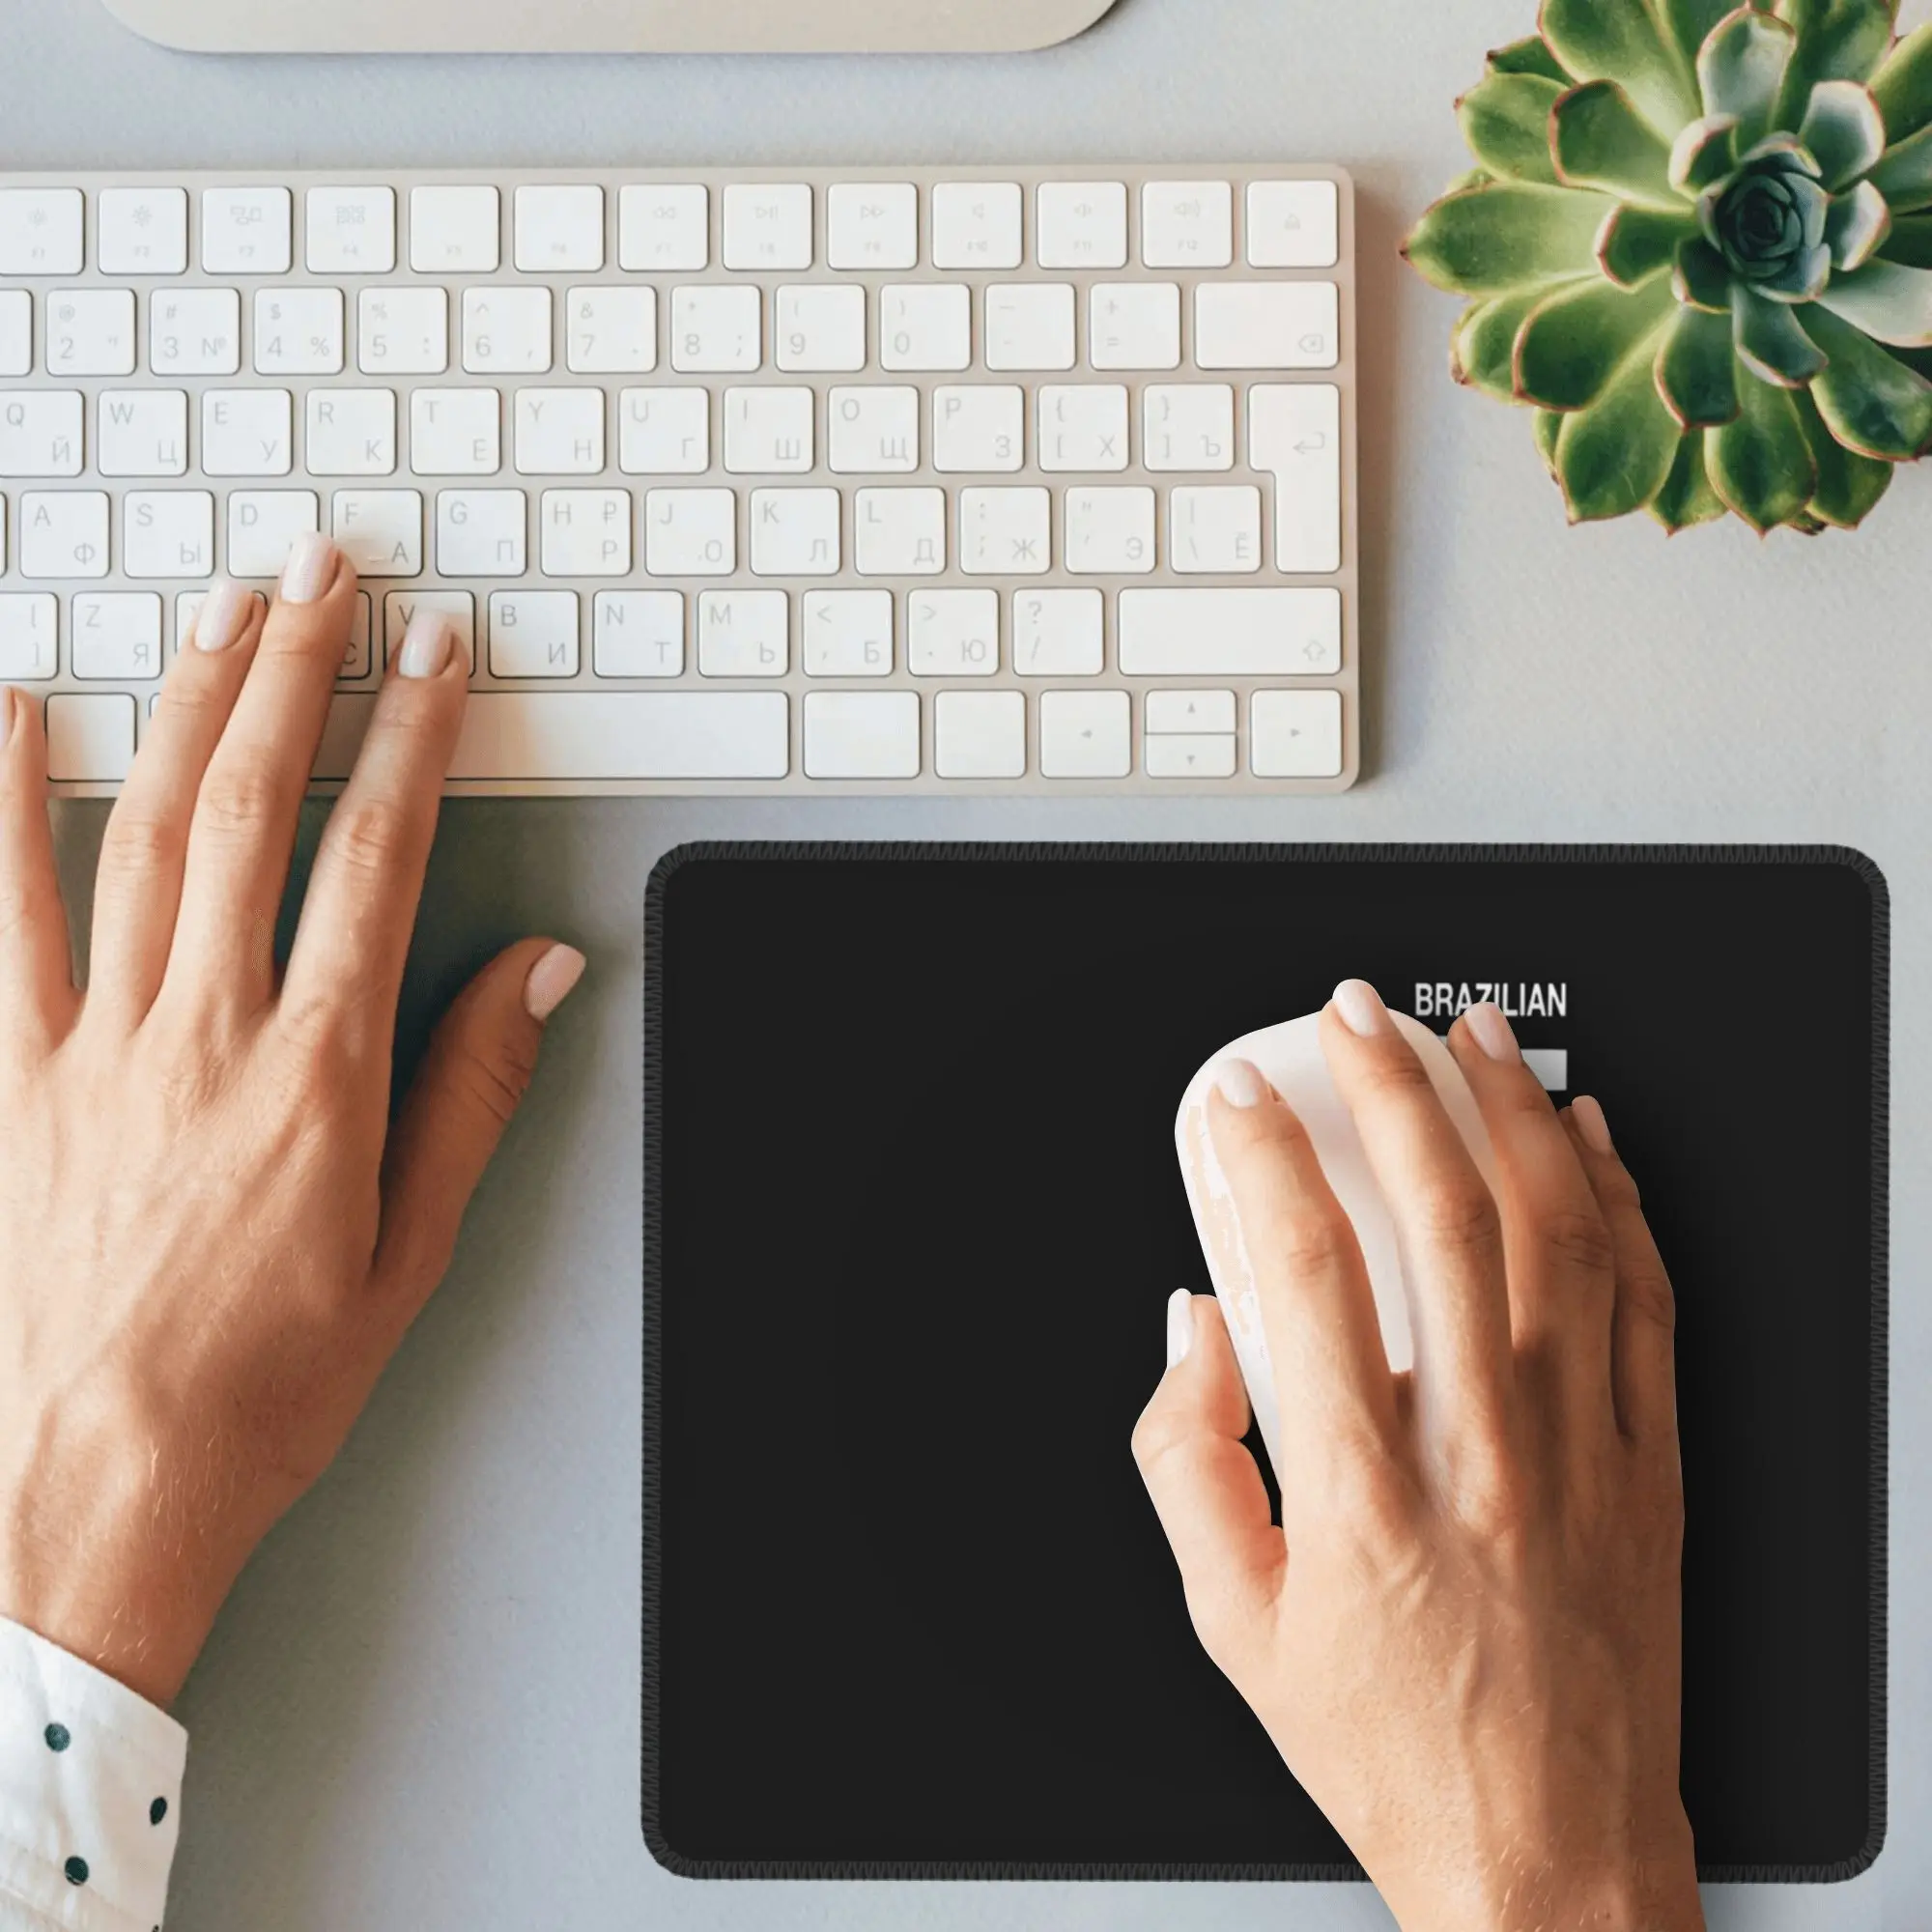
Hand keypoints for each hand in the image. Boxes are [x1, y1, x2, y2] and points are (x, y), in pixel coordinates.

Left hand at [0, 537, 583, 1707]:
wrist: (92, 1486)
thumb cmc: (262, 1382)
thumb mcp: (411, 1248)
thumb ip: (472, 1089)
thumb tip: (538, 972)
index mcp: (316, 1075)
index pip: (379, 859)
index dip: (415, 739)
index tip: (437, 655)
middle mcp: (203, 1035)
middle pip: (253, 810)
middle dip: (297, 673)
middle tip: (327, 575)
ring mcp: (95, 1045)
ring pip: (141, 834)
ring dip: (187, 708)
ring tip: (222, 613)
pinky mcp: (13, 1077)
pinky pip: (1, 917)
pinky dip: (1, 806)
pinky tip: (14, 719)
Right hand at [1135, 981, 1699, 1931]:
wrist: (1554, 1859)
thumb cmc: (1394, 1750)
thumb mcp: (1236, 1627)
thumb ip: (1188, 1464)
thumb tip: (1194, 1331)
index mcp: (1364, 1497)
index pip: (1304, 1274)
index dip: (1262, 1158)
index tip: (1237, 1098)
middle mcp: (1482, 1458)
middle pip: (1442, 1220)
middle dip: (1388, 1086)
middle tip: (1351, 1016)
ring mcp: (1583, 1455)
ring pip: (1559, 1236)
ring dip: (1509, 1112)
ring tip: (1467, 1034)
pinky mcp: (1653, 1466)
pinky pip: (1648, 1300)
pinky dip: (1620, 1199)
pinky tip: (1587, 1136)